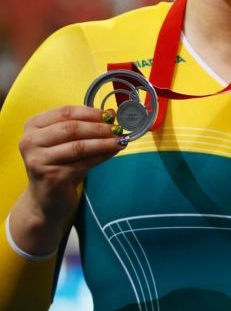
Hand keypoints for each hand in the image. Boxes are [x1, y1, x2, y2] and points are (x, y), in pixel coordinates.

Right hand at [12, 105, 124, 253]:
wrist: (47, 199)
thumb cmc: (59, 165)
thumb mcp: (69, 141)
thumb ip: (86, 126)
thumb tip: (111, 112)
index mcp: (33, 126)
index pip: (65, 112)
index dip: (91, 112)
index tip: (110, 115)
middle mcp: (30, 141)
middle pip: (71, 128)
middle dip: (99, 127)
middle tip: (118, 128)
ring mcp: (38, 160)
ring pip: (78, 146)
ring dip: (104, 142)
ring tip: (121, 140)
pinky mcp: (51, 176)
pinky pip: (83, 163)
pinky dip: (102, 156)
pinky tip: (113, 152)